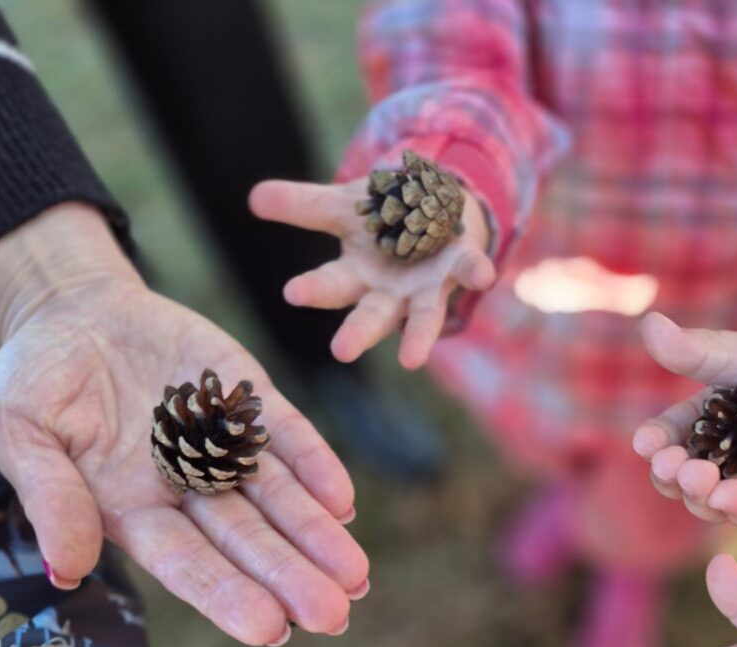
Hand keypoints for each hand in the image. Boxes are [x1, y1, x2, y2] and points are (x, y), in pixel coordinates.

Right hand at [0, 204, 367, 637]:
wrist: (72, 309)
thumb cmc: (37, 380)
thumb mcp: (22, 431)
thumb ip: (49, 496)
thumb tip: (66, 569)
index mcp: (134, 514)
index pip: (187, 564)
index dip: (226, 595)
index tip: (268, 628)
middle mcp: (188, 493)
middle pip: (246, 542)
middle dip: (290, 579)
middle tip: (333, 617)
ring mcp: (223, 448)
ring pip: (278, 501)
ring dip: (317, 536)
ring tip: (356, 577)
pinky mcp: (248, 401)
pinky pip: (287, 438)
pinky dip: (316, 466)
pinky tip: (343, 502)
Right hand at [249, 177, 494, 369]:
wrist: (436, 212)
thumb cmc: (383, 219)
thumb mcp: (341, 208)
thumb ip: (301, 206)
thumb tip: (252, 196)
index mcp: (356, 277)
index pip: (329, 285)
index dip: (313, 290)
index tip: (291, 292)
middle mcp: (389, 294)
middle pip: (371, 317)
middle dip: (357, 334)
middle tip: (340, 352)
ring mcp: (426, 288)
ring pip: (420, 317)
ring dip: (417, 338)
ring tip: (410, 361)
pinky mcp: (460, 268)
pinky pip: (470, 271)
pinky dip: (476, 273)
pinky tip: (484, 278)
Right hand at [633, 312, 736, 528]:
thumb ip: (703, 353)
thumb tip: (648, 325)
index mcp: (718, 418)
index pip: (676, 436)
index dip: (657, 443)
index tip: (646, 443)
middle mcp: (734, 455)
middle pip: (686, 477)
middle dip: (672, 474)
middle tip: (669, 464)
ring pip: (713, 502)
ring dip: (698, 494)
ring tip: (696, 476)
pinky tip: (723, 496)